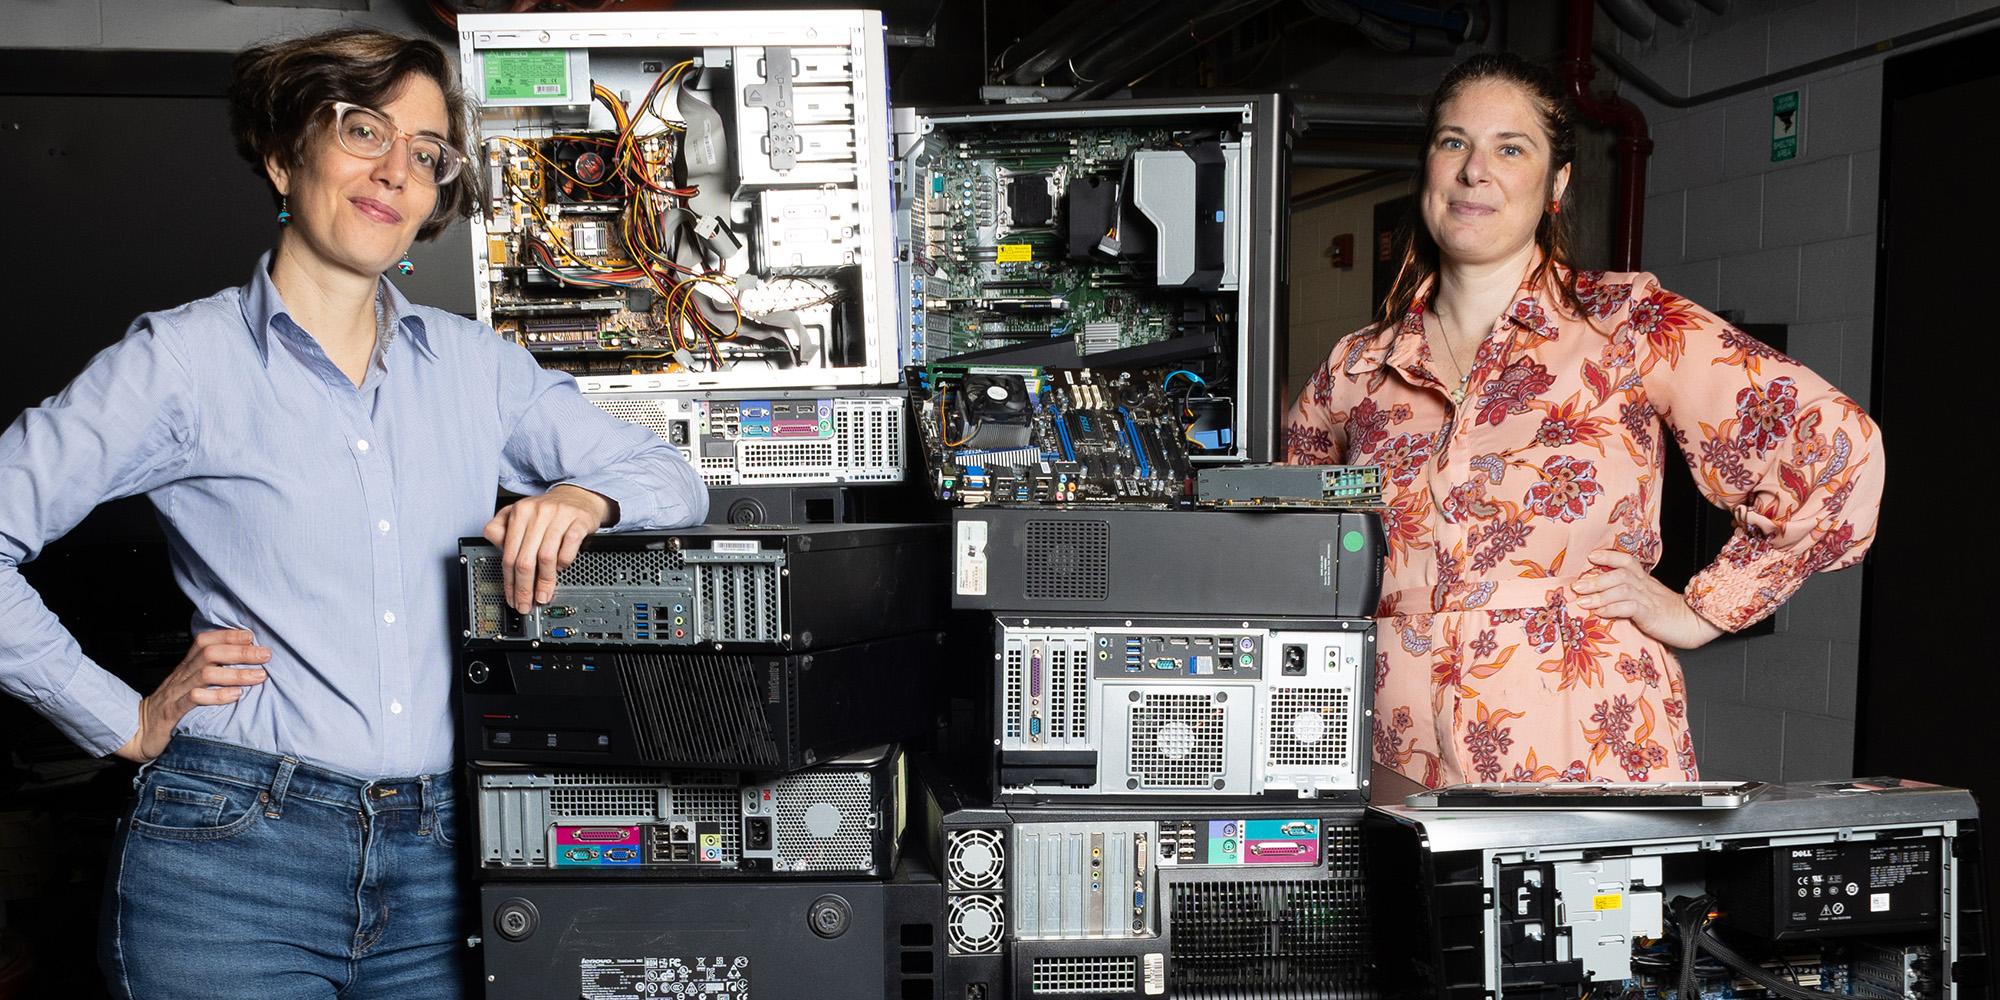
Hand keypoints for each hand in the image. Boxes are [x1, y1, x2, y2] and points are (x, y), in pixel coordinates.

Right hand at [113, 630, 270, 763]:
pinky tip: (235, 695)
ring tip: (259, 676)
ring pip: (206, 674)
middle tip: (265, 654)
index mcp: (186, 667)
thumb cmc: (171, 707)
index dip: (228, 635)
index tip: (252, 636)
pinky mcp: (174, 712)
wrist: (139, 731)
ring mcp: (177, 692)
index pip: (205, 642)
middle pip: (210, 654)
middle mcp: (182, 675)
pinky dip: (217, 695)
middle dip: (240, 652)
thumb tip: (244, 661)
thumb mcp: (189, 684)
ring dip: (236, 673)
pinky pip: (194, 699)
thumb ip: (209, 671)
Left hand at [482, 484, 613, 612]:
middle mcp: (537, 513)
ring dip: (544, 581)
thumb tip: (497, 548)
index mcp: (519, 512)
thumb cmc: (546, 511)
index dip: (509, 581)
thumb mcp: (519, 514)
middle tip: (526, 603)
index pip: (509, 554)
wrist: (577, 496)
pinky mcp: (579, 521)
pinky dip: (563, 563)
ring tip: (544, 594)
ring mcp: (559, 516)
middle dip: (524, 587)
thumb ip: (501, 529)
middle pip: (525, 559)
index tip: (512, 597)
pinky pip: (569, 548)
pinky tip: (561, 569)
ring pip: (546, 557)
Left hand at [1573, 549, 1725, 649]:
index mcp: (1645, 581)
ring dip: (1599, 594)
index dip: (1609, 556)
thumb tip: (1602, 597)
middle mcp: (1645, 586)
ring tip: (1582, 601)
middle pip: (1619, 574)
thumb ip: (1629, 596)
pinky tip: (1600, 612)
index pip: (1626, 561)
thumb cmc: (1668, 615)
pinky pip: (1629, 607)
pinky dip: (1613, 609)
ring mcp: (1648, 600)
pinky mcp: (1650, 614)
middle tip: (1576, 586)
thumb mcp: (1647, 600)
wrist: (1694, 624)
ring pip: (1622, 589)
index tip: (1591, 557)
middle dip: (1595, 579)